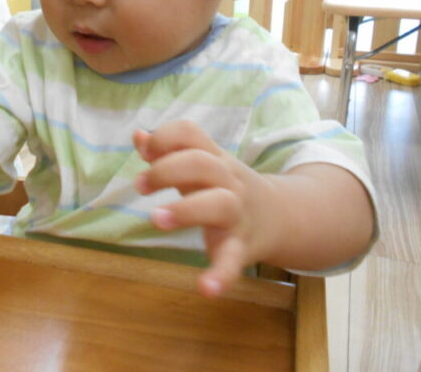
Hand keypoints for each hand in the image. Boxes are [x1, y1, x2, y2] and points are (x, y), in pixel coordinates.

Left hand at [134, 121, 275, 298]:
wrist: (283, 217)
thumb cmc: (225, 187)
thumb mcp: (202, 164)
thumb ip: (168, 151)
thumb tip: (138, 134)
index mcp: (213, 158)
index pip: (190, 133)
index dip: (164, 137)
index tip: (145, 151)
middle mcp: (227, 181)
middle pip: (201, 163)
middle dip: (166, 170)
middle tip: (140, 185)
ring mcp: (237, 214)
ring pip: (219, 203)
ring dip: (185, 209)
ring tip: (156, 219)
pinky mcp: (242, 248)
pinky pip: (233, 260)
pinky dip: (221, 275)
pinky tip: (205, 288)